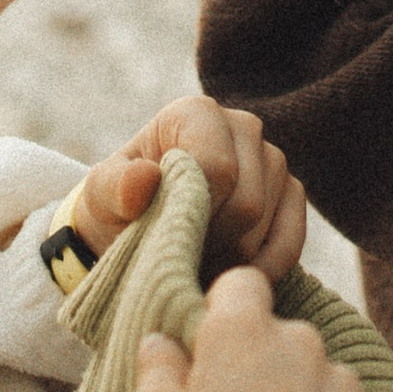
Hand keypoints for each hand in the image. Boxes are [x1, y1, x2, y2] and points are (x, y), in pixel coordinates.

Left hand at [67, 96, 309, 283]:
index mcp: (197, 113)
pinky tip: (231, 278)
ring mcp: (273, 160)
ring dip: (229, 259)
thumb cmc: (119, 206)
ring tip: (195, 264)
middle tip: (180, 259)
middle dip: (211, 243)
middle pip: (247, 202)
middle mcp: (244, 127)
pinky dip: (262, 269)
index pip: (218, 169)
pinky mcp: (291, 195)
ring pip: (266, 224)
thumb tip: (143, 179)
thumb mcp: (101, 198)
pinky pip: (291, 240)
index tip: (166, 237)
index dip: (194, 216)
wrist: (137, 227)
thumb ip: (112, 188)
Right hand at [133, 268, 389, 391]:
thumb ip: (158, 368)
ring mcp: (345, 386)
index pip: (242, 285)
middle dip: (262, 364)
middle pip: (281, 337)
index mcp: (244, 332)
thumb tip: (161, 341)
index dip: (226, 311)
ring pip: (319, 378)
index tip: (213, 348)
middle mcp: (303, 344)